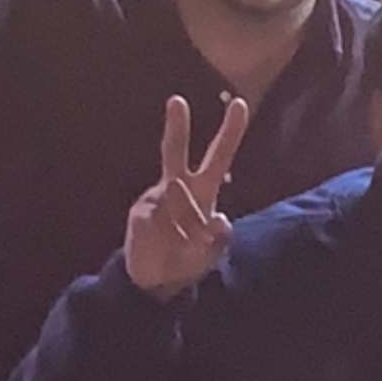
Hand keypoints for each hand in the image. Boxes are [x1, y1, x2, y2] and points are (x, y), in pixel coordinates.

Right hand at [123, 91, 247, 298]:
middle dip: (176, 127)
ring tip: (184, 243)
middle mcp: (177, 188)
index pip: (218, 157)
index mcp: (203, 192)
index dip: (230, 133)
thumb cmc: (187, 260)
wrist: (154, 280)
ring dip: (186, 220)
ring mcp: (156, 199)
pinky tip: (166, 246)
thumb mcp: (211, 253)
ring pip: (174, 195)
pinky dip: (171, 238)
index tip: (241, 104)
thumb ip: (220, 239)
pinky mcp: (140, 213)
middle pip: (175, 152)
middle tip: (177, 100)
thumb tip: (221, 220)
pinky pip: (161, 221)